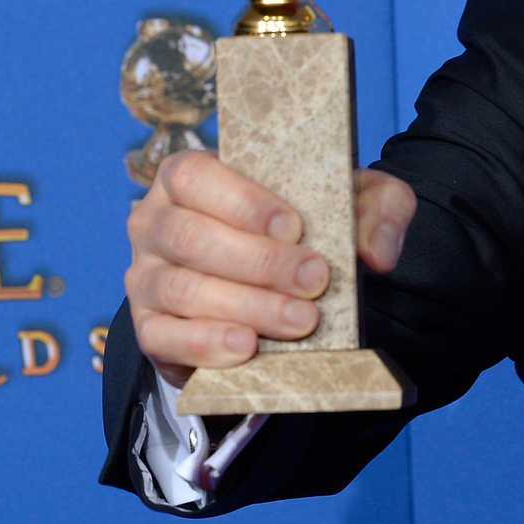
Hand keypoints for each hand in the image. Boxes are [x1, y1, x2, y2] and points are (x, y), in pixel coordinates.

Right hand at [125, 149, 416, 387]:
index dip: (243, 201)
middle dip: (259, 262)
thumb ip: (376, 209)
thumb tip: (378, 253)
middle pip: (191, 237)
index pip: (195, 175)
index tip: (294, 227)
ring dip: (246, 306)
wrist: (278, 284)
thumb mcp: (350, 201)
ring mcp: (144, 277)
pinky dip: (205, 343)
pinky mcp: (148, 328)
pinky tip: (247, 347)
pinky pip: (163, 337)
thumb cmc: (304, 227)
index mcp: (187, 178)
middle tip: (314, 279)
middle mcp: (155, 222)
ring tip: (300, 319)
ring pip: (183, 289)